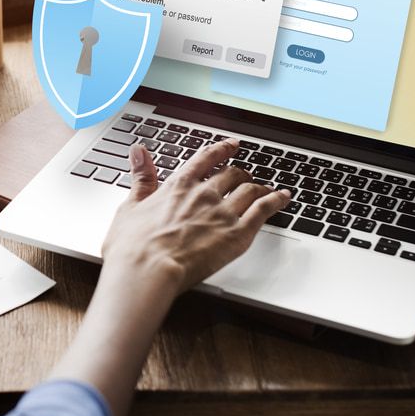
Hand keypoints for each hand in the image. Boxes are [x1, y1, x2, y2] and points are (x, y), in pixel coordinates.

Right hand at [51, 139, 288, 415]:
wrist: (147, 270)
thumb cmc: (134, 246)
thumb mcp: (131, 206)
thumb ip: (141, 177)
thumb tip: (139, 152)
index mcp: (179, 186)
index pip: (206, 159)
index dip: (221, 150)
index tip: (231, 145)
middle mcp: (204, 194)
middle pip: (231, 174)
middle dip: (240, 173)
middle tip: (245, 175)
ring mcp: (222, 213)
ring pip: (250, 190)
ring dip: (259, 186)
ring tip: (265, 188)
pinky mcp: (237, 234)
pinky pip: (263, 211)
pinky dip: (276, 201)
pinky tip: (283, 198)